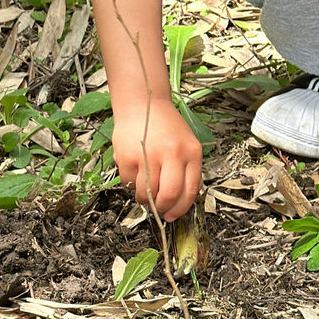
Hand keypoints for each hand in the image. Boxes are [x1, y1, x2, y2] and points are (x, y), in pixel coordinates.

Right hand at [112, 98, 202, 220]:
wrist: (143, 103)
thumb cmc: (165, 126)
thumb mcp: (186, 144)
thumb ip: (187, 170)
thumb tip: (179, 202)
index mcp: (191, 152)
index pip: (189, 191)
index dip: (181, 209)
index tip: (174, 215)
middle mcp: (171, 153)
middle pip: (168, 196)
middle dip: (163, 208)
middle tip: (159, 208)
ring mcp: (148, 155)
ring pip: (146, 194)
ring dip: (145, 198)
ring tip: (146, 186)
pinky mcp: (127, 156)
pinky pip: (129, 183)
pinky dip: (131, 184)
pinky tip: (136, 170)